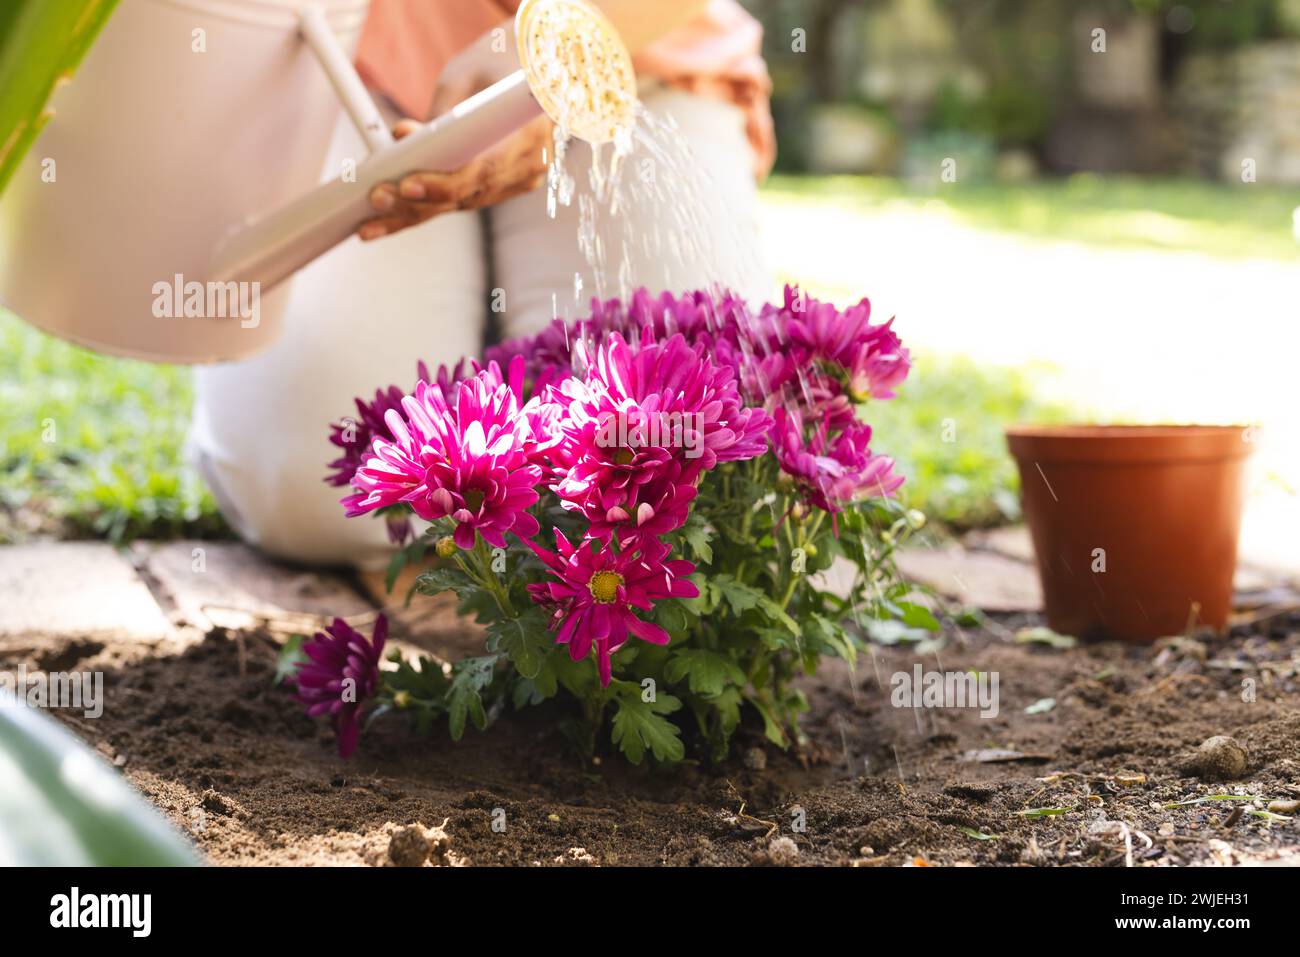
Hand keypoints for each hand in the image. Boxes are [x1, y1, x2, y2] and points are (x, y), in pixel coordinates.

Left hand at [359, 21, 546, 240]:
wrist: (534, 71)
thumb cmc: (498, 65)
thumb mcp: (465, 76)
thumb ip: (440, 114)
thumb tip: (404, 139)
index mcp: (529, 133)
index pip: (482, 171)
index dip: (443, 184)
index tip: (406, 185)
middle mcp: (530, 165)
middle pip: (467, 196)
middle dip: (416, 203)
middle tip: (375, 201)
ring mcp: (520, 181)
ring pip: (461, 205)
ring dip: (415, 213)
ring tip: (372, 220)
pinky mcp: (505, 187)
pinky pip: (463, 201)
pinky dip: (428, 206)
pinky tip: (392, 217)